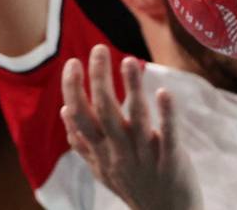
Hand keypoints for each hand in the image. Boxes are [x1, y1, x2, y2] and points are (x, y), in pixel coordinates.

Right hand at [61, 45, 202, 209]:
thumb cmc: (134, 186)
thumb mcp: (101, 169)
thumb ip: (83, 142)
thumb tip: (64, 111)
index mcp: (102, 152)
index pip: (81, 118)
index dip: (74, 90)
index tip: (73, 62)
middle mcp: (120, 153)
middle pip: (105, 113)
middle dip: (99, 80)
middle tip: (98, 49)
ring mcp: (145, 158)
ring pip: (136, 120)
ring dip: (133, 89)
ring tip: (129, 60)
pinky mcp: (171, 162)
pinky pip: (169, 137)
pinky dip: (167, 116)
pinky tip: (164, 92)